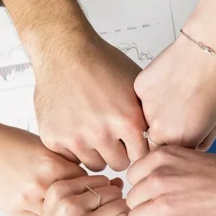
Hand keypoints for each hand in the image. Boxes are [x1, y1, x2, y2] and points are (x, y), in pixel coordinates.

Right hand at [0, 123, 85, 215]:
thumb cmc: (10, 141)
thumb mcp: (45, 145)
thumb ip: (64, 162)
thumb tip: (82, 177)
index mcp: (52, 164)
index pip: (85, 182)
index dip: (86, 183)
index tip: (87, 185)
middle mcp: (40, 184)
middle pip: (72, 200)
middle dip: (74, 198)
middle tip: (75, 196)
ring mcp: (27, 199)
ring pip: (55, 212)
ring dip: (57, 208)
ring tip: (55, 200)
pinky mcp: (14, 209)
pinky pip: (37, 215)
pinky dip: (39, 209)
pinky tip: (35, 199)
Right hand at [0, 175, 130, 215]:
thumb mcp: (57, 212)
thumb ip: (85, 196)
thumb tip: (117, 183)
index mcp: (57, 191)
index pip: (101, 180)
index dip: (106, 195)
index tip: (97, 211)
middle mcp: (69, 204)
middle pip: (113, 192)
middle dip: (115, 207)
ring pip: (122, 207)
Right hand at [34, 36, 148, 170]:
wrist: (64, 51)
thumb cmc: (100, 63)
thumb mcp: (136, 86)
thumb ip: (148, 115)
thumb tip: (161, 137)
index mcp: (127, 120)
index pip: (142, 157)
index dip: (137, 148)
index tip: (132, 141)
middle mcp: (102, 132)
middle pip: (119, 164)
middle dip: (118, 152)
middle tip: (111, 134)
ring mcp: (76, 138)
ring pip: (94, 164)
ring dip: (96, 152)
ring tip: (93, 128)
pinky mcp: (54, 138)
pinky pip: (71, 158)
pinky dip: (73, 147)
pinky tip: (75, 126)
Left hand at [126, 146, 215, 215]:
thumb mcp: (194, 160)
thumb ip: (168, 171)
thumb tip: (151, 187)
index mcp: (163, 157)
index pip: (133, 178)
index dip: (148, 191)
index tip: (162, 196)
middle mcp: (159, 178)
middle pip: (133, 202)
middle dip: (150, 210)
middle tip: (175, 214)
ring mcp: (164, 205)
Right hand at [134, 35, 215, 150]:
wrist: (206, 53)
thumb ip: (199, 143)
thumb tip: (190, 150)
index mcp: (178, 142)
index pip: (164, 156)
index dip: (171, 147)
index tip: (177, 137)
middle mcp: (158, 129)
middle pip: (151, 140)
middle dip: (162, 132)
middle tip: (177, 114)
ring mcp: (145, 108)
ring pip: (144, 118)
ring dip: (156, 112)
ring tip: (175, 95)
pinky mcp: (139, 89)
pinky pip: (141, 98)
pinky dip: (152, 93)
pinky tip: (168, 83)